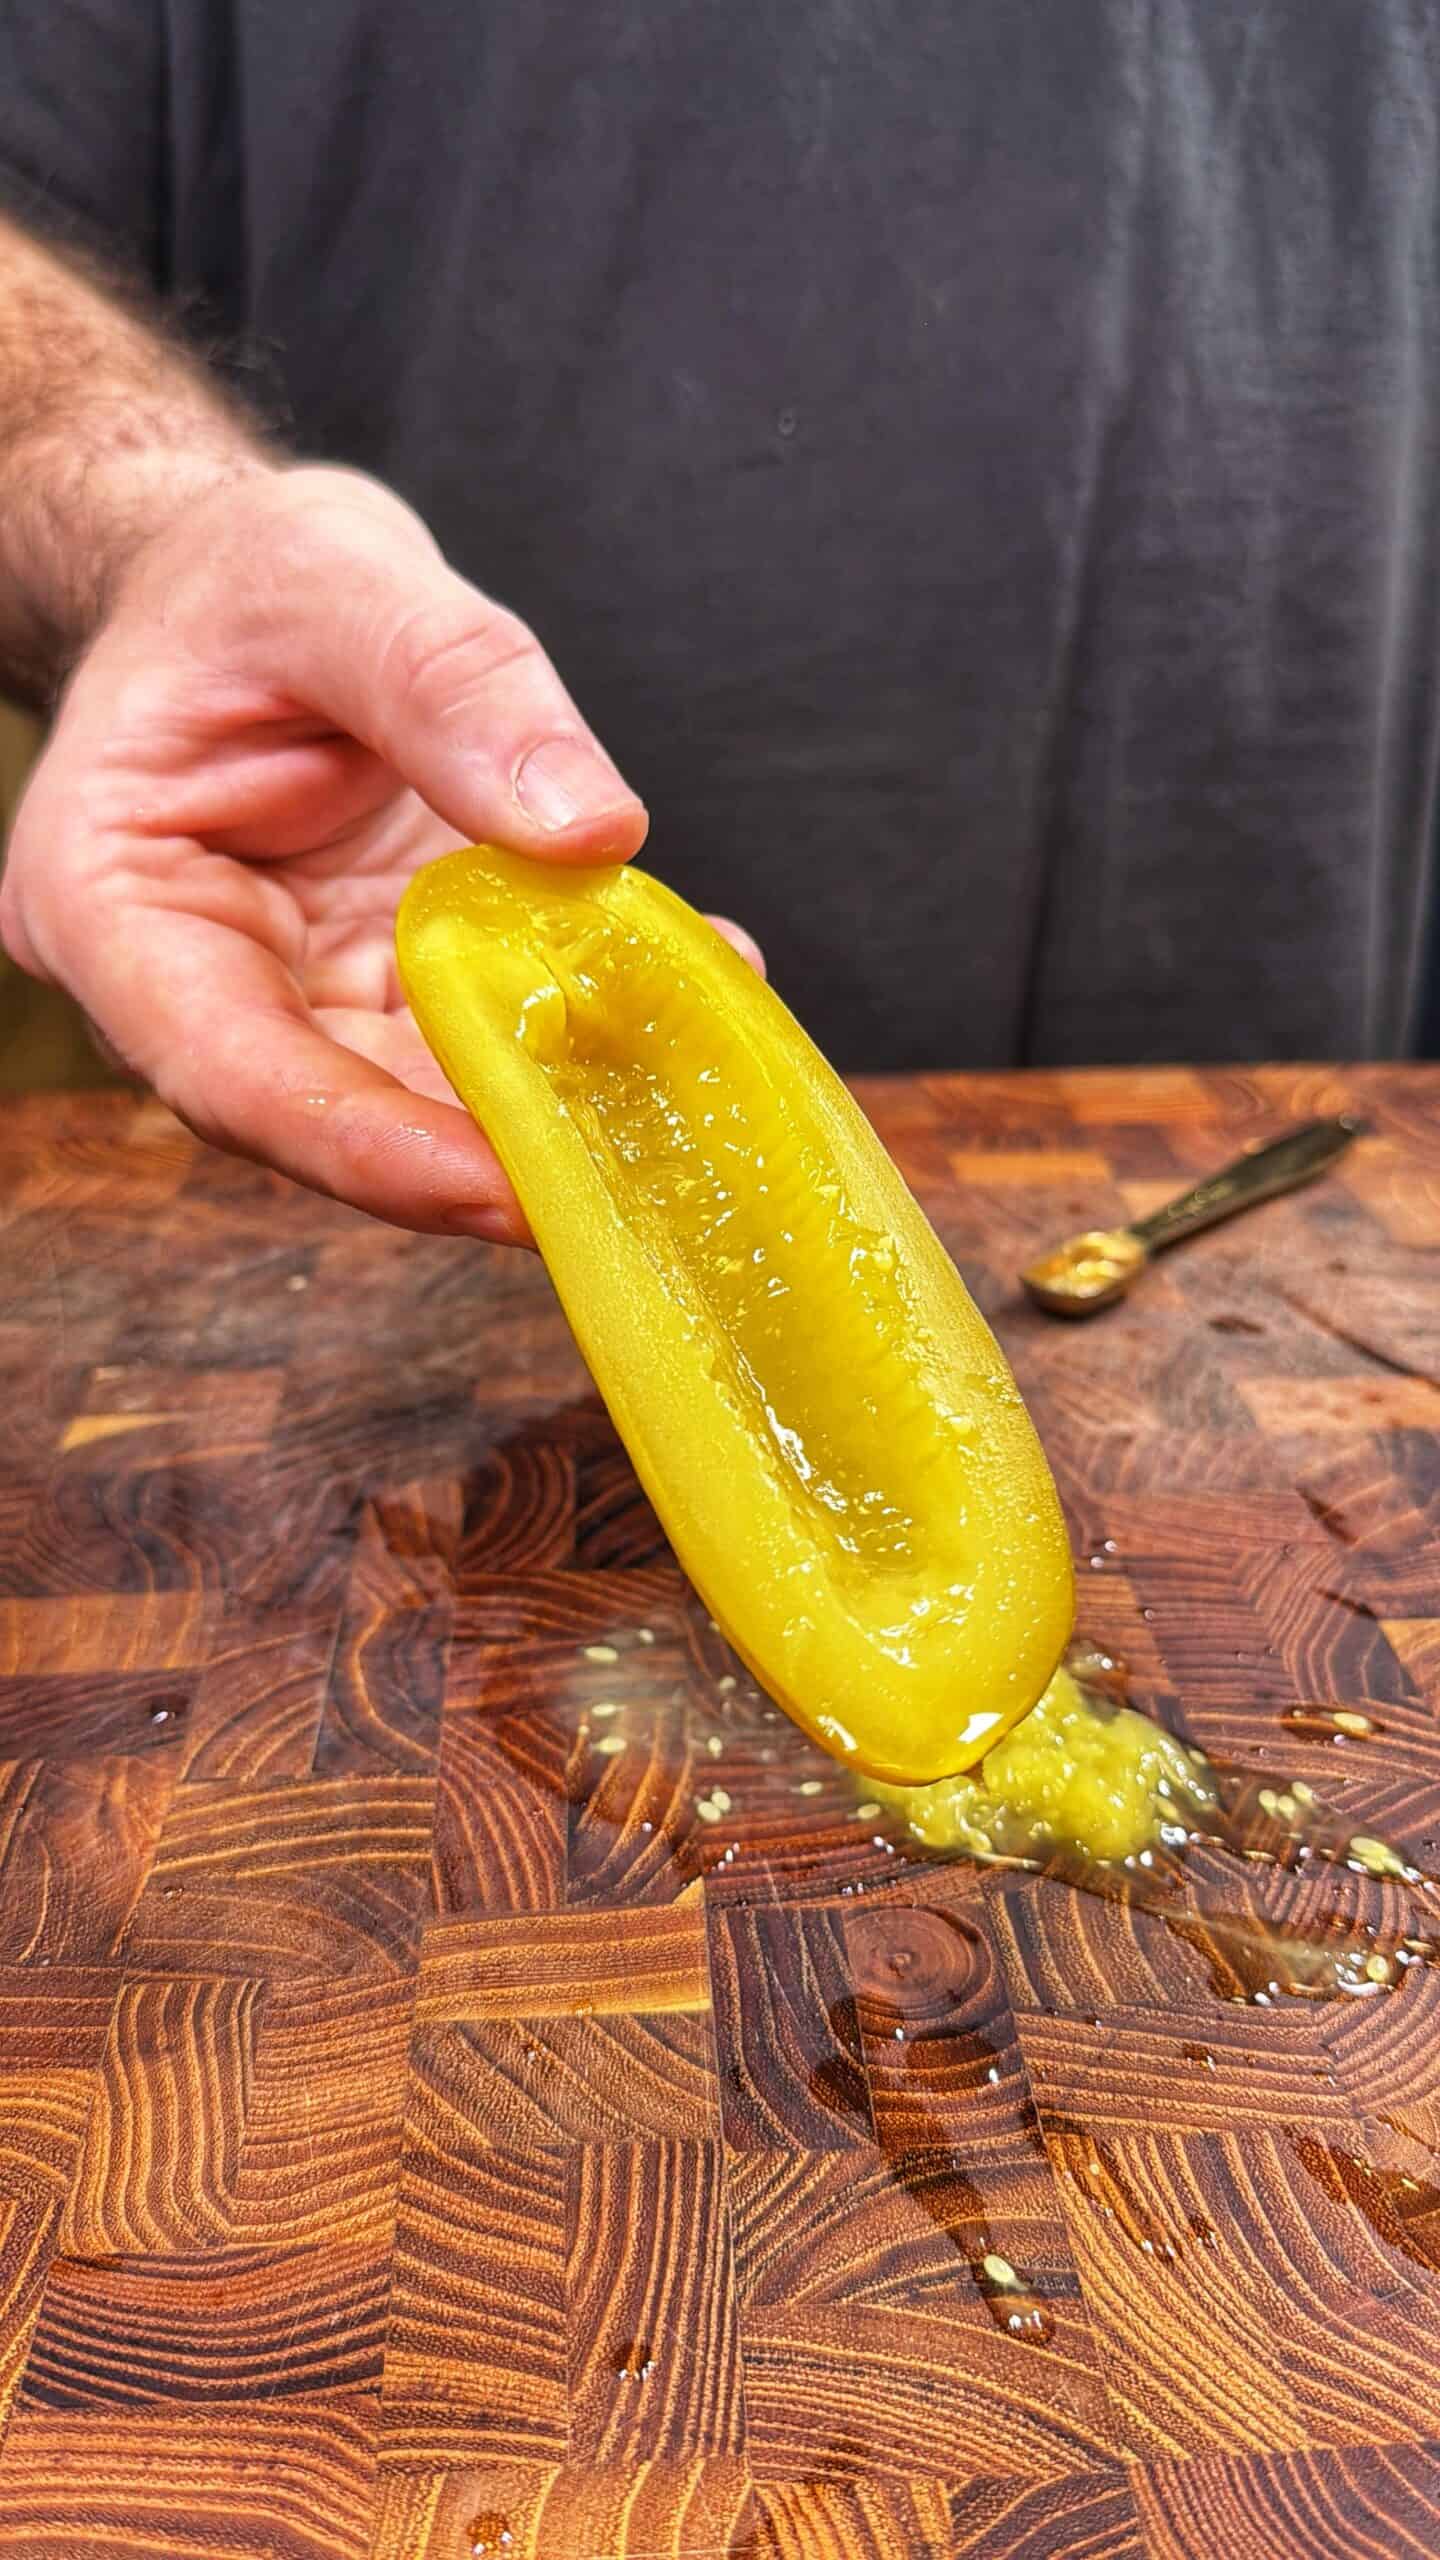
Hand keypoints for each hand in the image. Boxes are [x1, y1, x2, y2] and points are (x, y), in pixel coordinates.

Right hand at [0, 463, 759, 1241]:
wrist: (240, 584)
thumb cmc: (238, 576)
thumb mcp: (335, 578)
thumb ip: (454, 689)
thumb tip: (592, 829)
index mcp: (109, 902)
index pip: (231, 1073)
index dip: (369, 1147)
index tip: (504, 1188)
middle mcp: (192, 982)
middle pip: (336, 1115)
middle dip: (487, 1153)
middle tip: (632, 1175)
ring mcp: (294, 995)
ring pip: (422, 1097)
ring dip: (554, 1101)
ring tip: (684, 1086)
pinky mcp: (382, 987)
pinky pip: (483, 1035)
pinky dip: (581, 1025)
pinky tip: (686, 993)